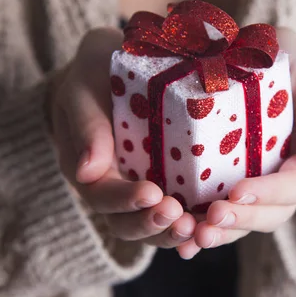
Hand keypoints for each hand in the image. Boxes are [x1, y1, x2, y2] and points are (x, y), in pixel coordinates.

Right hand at [47, 28, 195, 249]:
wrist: (117, 64)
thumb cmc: (97, 71)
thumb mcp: (84, 87)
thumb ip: (86, 125)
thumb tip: (87, 172)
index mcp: (87, 166)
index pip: (100, 195)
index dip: (124, 201)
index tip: (152, 193)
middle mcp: (112, 184)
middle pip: (124, 222)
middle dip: (151, 224)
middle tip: (180, 218)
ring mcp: (139, 186)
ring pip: (151, 224)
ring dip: (172, 232)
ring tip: (198, 228)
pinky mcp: (168, 181)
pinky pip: (178, 211)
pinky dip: (192, 224)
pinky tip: (211, 226)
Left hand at [180, 27, 295, 257]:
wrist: (254, 56)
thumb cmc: (286, 62)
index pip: (294, 184)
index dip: (269, 192)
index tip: (238, 191)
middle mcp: (278, 178)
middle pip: (268, 213)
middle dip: (242, 220)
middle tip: (212, 218)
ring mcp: (250, 182)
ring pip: (242, 221)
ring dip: (220, 234)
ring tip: (192, 238)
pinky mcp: (223, 182)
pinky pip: (216, 214)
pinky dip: (200, 230)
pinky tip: (180, 240)